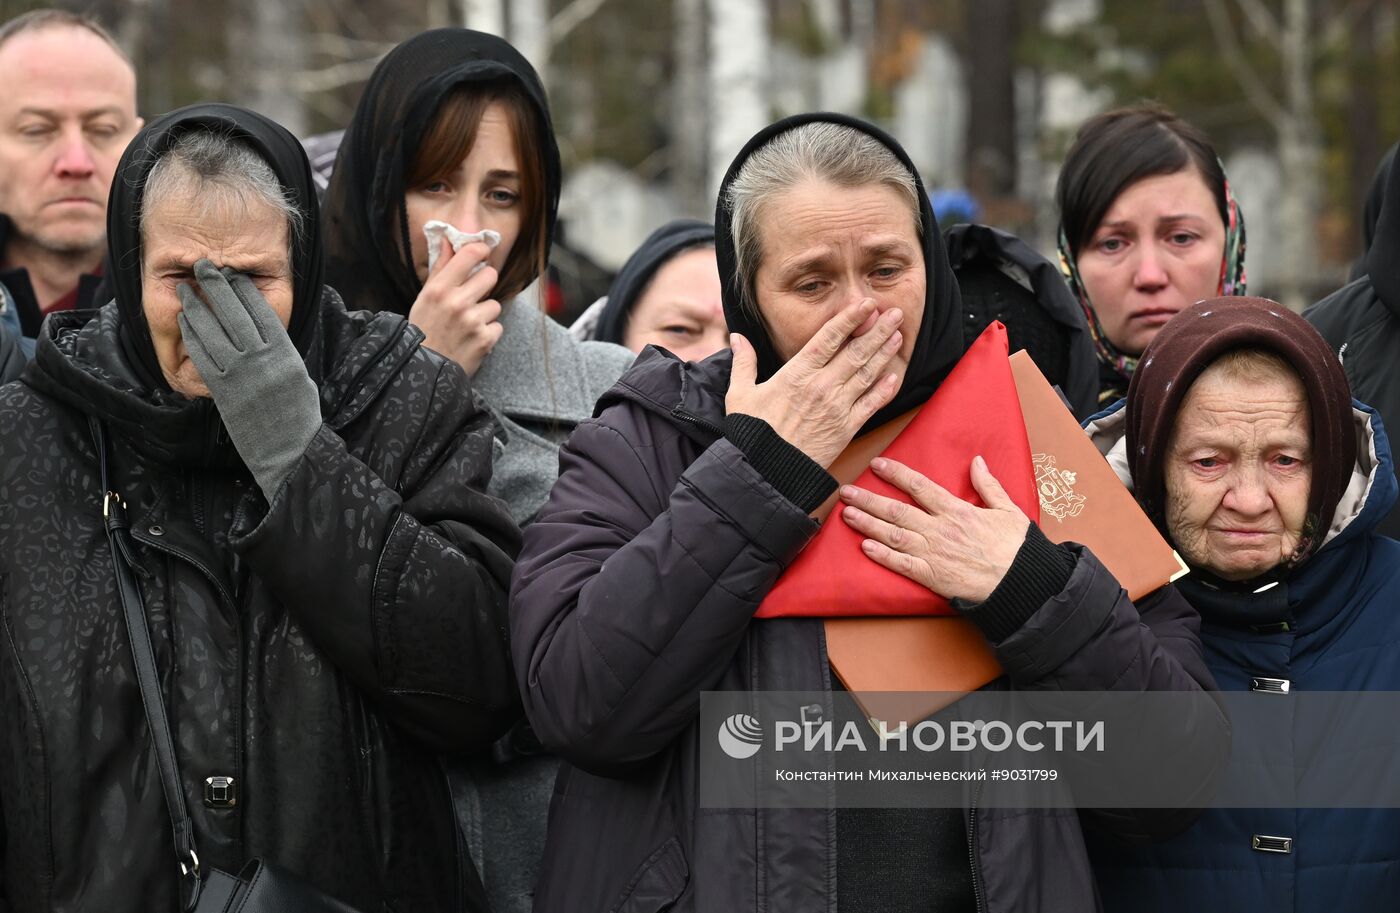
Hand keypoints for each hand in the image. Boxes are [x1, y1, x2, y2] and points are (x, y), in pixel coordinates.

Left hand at [178, 259, 320, 498]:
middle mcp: (261, 358)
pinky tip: (185, 321)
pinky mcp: (222, 389)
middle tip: (203, 266)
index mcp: (284, 351)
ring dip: (195, 307)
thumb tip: (265, 332)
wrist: (289, 448)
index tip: (232, 273)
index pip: (260, 310)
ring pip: (212, 330)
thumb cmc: (299, 414)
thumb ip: (280, 351)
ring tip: (185, 291)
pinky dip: (191, 335)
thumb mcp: (298, 374)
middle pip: (233, 312)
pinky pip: (202, 355)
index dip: (243, 289)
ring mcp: (239, 373)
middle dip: (215, 286)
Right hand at [409, 238, 502, 376]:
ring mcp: (473, 322)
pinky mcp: (485, 340)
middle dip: (484, 284)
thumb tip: (449, 240)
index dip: (480, 251)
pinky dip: (487, 334)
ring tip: (467, 326)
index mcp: (439, 288)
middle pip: (490, 275)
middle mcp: (457, 302)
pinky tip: (471, 340)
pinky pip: (497, 326)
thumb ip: (441, 268)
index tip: (482, 254)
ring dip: (485, 314)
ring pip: (495, 305)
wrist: (423, 370)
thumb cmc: (424, 329)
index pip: (470, 254)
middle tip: (473, 296)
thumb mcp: (425, 297)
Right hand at [724, 298, 902, 468]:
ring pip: (867, 373)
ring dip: (884, 353)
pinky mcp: (846, 429)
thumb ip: (743, 362)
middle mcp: (821, 386)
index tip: (866, 304)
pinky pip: (871, 404)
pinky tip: (894, 375)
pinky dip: (884, 390)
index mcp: (797, 373)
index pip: (829, 338)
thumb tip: (737, 337)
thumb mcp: (740, 393)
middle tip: (895, 313)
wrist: (765, 471)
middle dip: (877, 330)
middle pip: (855, 351)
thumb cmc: (751, 433)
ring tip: (898, 334)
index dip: (850, 318)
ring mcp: (837, 407)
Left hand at [838, 455, 1030, 601]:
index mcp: (956, 511)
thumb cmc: (1017, 549)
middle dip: (869, 499)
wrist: (1021, 584)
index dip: (896, 474)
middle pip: (897, 510)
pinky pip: (902, 564)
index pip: (919, 486)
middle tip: (846, 491)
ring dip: (868, 524)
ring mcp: (933, 553)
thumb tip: (977, 461)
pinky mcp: (932, 576)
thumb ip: (988, 485)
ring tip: (847, 514)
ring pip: (893, 535)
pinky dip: (882, 556)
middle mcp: (940, 530)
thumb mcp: (1008, 510)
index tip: (877, 464)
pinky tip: (864, 547)